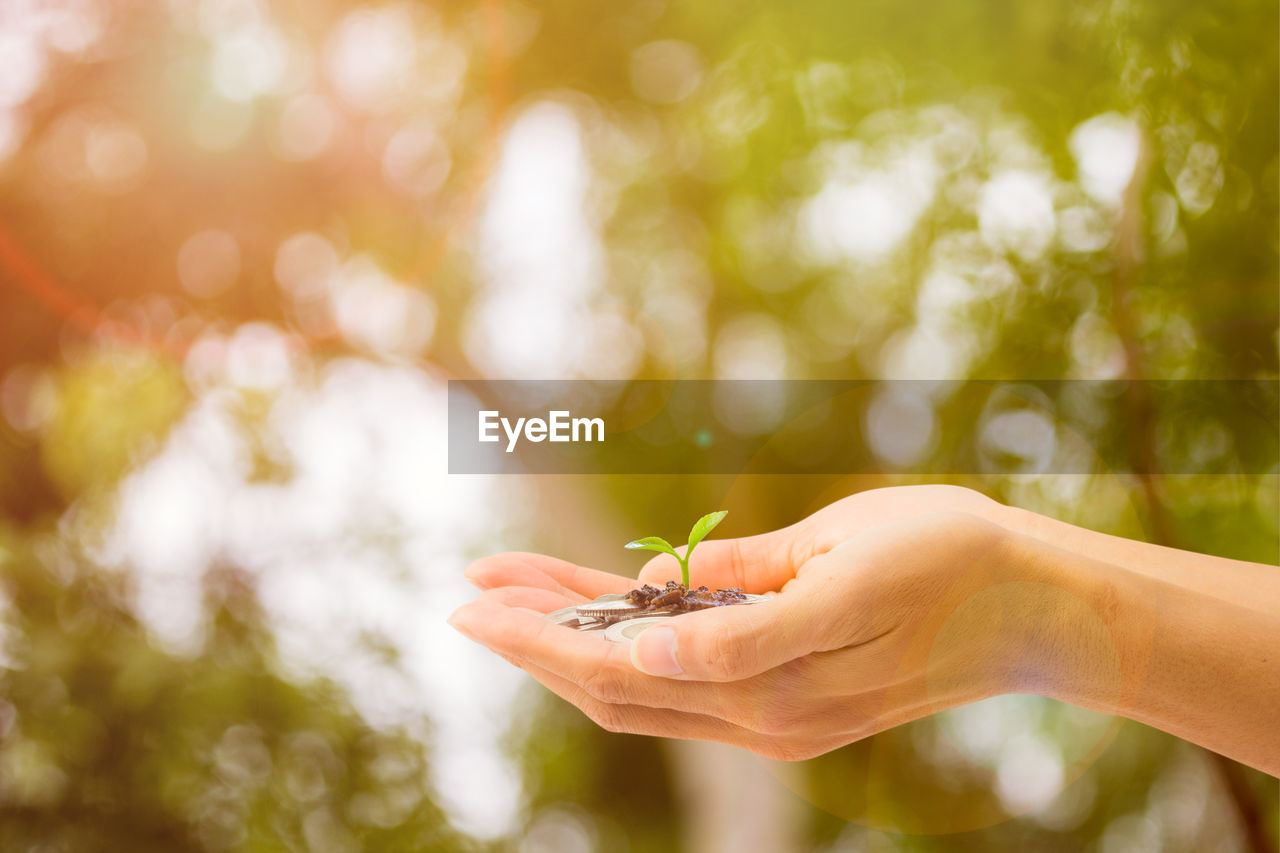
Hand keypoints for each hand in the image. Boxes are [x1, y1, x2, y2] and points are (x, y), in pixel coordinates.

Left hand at [451, 511, 1040, 760]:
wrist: (1034, 608)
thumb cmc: (947, 560)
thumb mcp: (840, 557)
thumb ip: (740, 597)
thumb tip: (644, 598)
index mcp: (772, 676)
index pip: (621, 660)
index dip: (540, 632)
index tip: (475, 598)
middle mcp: (764, 714)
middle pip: (614, 682)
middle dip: (533, 640)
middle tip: (465, 597)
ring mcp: (776, 716)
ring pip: (640, 688)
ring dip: (570, 647)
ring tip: (509, 595)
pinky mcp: (790, 703)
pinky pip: (682, 686)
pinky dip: (626, 655)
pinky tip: (596, 616)